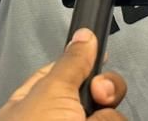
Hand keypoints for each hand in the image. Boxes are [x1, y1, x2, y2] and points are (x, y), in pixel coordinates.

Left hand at [0, 28, 126, 120]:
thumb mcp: (50, 93)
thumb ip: (71, 63)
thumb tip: (84, 35)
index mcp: (36, 102)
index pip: (67, 73)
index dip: (86, 64)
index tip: (99, 57)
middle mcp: (59, 120)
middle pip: (97, 94)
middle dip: (106, 92)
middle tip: (98, 97)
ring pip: (111, 118)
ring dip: (108, 120)